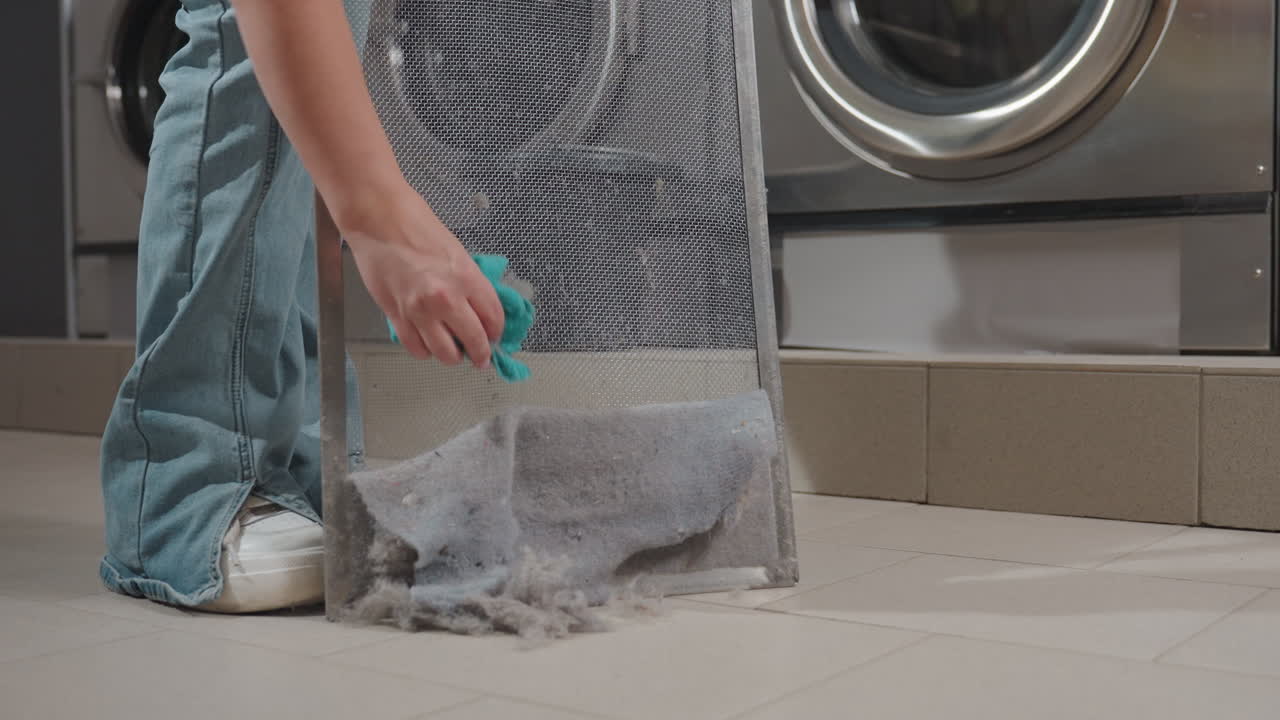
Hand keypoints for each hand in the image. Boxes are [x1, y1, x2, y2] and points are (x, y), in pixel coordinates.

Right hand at [340, 186, 503, 367]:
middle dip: (480, 353)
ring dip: (452, 355)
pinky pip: (416, 348)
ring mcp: (419, 310)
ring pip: (445, 354)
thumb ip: (470, 284)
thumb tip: (480, 311)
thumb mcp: (457, 253)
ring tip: (452, 349)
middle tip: (480, 354)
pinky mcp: (396, 316)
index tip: (495, 337)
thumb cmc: (416, 226)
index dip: (496, 333)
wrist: (378, 220)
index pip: (493, 319)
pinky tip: (428, 342)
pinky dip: (425, 350)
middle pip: (474, 342)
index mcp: (467, 278)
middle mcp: (445, 298)